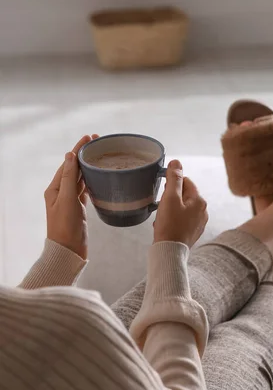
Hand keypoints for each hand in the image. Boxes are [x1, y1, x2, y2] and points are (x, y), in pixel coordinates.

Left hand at [44, 135, 97, 259]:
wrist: (68, 252)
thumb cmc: (65, 227)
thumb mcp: (67, 199)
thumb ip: (69, 178)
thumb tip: (70, 155)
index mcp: (55, 188)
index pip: (68, 163)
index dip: (78, 149)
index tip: (89, 137)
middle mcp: (61, 192)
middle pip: (74, 168)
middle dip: (84, 155)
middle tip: (98, 142)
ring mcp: (70, 200)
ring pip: (80, 178)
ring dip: (88, 166)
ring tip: (99, 155)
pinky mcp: (78, 208)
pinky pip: (85, 189)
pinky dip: (91, 181)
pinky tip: (98, 176)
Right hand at [153, 160, 207, 247]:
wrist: (169, 252)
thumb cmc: (169, 224)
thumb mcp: (170, 198)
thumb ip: (174, 179)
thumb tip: (176, 162)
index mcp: (200, 201)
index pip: (186, 182)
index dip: (172, 184)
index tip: (163, 192)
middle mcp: (203, 211)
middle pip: (185, 195)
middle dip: (171, 198)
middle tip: (161, 206)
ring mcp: (199, 223)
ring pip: (182, 208)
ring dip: (170, 209)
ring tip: (162, 217)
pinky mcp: (192, 233)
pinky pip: (182, 220)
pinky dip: (173, 219)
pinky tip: (164, 225)